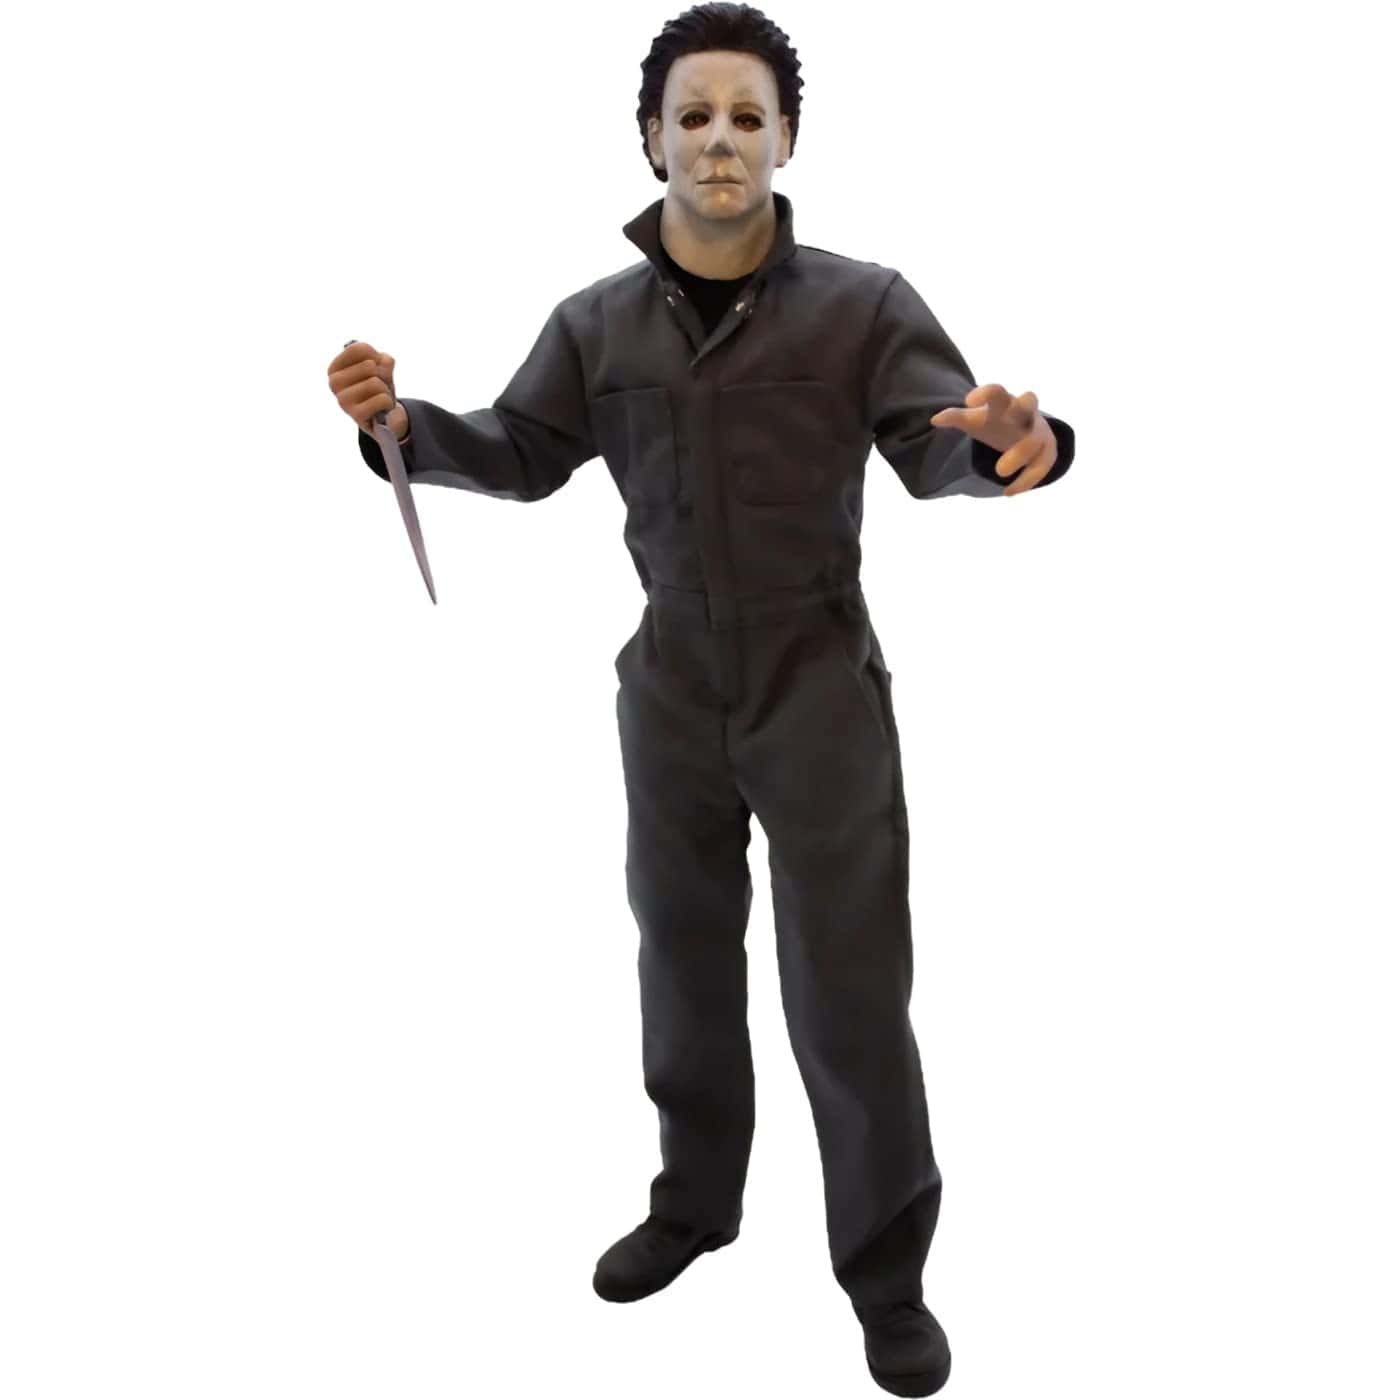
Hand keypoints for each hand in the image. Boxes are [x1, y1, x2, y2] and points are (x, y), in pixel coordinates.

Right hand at [327, 340, 409, 441]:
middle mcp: (334, 382)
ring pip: (375, 383)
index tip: (376, 368)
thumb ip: (384, 360)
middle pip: (369, 366)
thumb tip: (384, 363)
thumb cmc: (379, 389)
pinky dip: (388, 403)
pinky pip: (381, 399)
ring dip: (386, 390)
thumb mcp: (382, 369)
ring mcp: (342, 400)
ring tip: (380, 398)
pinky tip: (382, 409)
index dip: (376, 356)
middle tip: (379, 387)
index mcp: (335, 368)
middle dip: (382, 376)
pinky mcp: (355, 415)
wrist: (386, 418)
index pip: (359, 348)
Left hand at [930, 384, 1056, 496]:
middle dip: (1021, 409)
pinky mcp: (1048, 450)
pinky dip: (1026, 480)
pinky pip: (1042, 465)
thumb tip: (935, 419)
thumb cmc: (995, 421)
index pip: (997, 391)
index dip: (986, 393)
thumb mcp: (975, 420)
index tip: (968, 400)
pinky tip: (1008, 492)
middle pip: (1030, 401)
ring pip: (1036, 438)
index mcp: (1004, 402)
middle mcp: (1025, 412)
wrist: (1024, 428)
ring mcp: (1039, 430)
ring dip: (1020, 455)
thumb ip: (957, 417)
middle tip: (1004, 421)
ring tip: (999, 472)